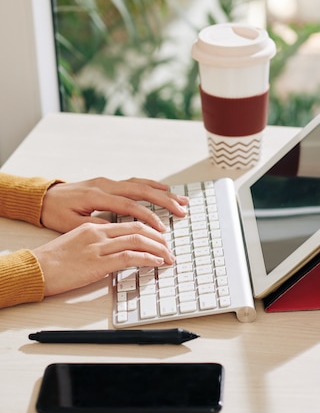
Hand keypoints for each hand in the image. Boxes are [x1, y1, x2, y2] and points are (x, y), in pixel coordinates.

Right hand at [34, 220, 175, 296]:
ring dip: (158, 248)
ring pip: (137, 240)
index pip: (129, 222)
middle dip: (159, 237)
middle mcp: (98, 233)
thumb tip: (115, 248)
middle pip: (138, 228)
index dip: (150, 228)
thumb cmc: (53, 260)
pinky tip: (156, 262)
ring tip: (168, 256)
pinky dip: (147, 259)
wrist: (36, 269)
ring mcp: (99, 247)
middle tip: (170, 246)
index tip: (160, 236)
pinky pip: (129, 257)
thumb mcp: (77, 243)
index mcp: (94, 226)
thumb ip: (96, 241)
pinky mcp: (98, 263)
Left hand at [40, 177, 187, 233]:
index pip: (129, 206)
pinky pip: (134, 182)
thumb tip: (118, 231)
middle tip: (182, 211)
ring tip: (181, 200)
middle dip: (164, 201)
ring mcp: (108, 181)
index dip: (148, 216)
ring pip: (141, 184)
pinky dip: (151, 186)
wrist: (43, 196)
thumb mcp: (71, 224)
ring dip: (162, 192)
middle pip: (141, 191)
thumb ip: (96, 226)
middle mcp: (105, 184)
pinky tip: (163, 190)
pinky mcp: (108, 182)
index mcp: (97, 195)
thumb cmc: (55, 212)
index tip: (162, 228)